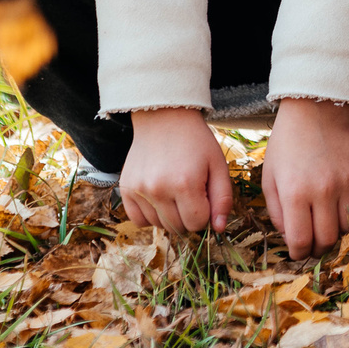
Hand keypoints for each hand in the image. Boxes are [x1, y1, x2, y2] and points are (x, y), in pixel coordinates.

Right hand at [119, 108, 231, 235]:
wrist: (164, 118)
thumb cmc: (196, 142)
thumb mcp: (218, 165)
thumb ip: (222, 199)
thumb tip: (219, 229)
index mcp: (186, 184)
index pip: (197, 223)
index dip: (205, 213)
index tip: (204, 196)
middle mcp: (159, 190)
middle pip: (178, 227)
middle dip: (189, 216)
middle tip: (191, 193)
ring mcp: (139, 190)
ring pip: (159, 226)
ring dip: (170, 216)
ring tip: (174, 191)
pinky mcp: (126, 189)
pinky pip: (138, 221)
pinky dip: (150, 216)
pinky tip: (158, 198)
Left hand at [261, 98, 348, 257]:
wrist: (315, 111)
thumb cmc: (288, 144)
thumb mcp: (269, 179)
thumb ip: (277, 213)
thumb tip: (291, 238)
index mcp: (295, 193)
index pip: (301, 241)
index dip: (299, 254)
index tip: (298, 253)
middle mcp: (323, 190)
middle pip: (327, 239)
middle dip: (318, 248)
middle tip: (314, 244)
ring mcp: (346, 182)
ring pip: (348, 227)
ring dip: (338, 232)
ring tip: (329, 224)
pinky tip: (348, 211)